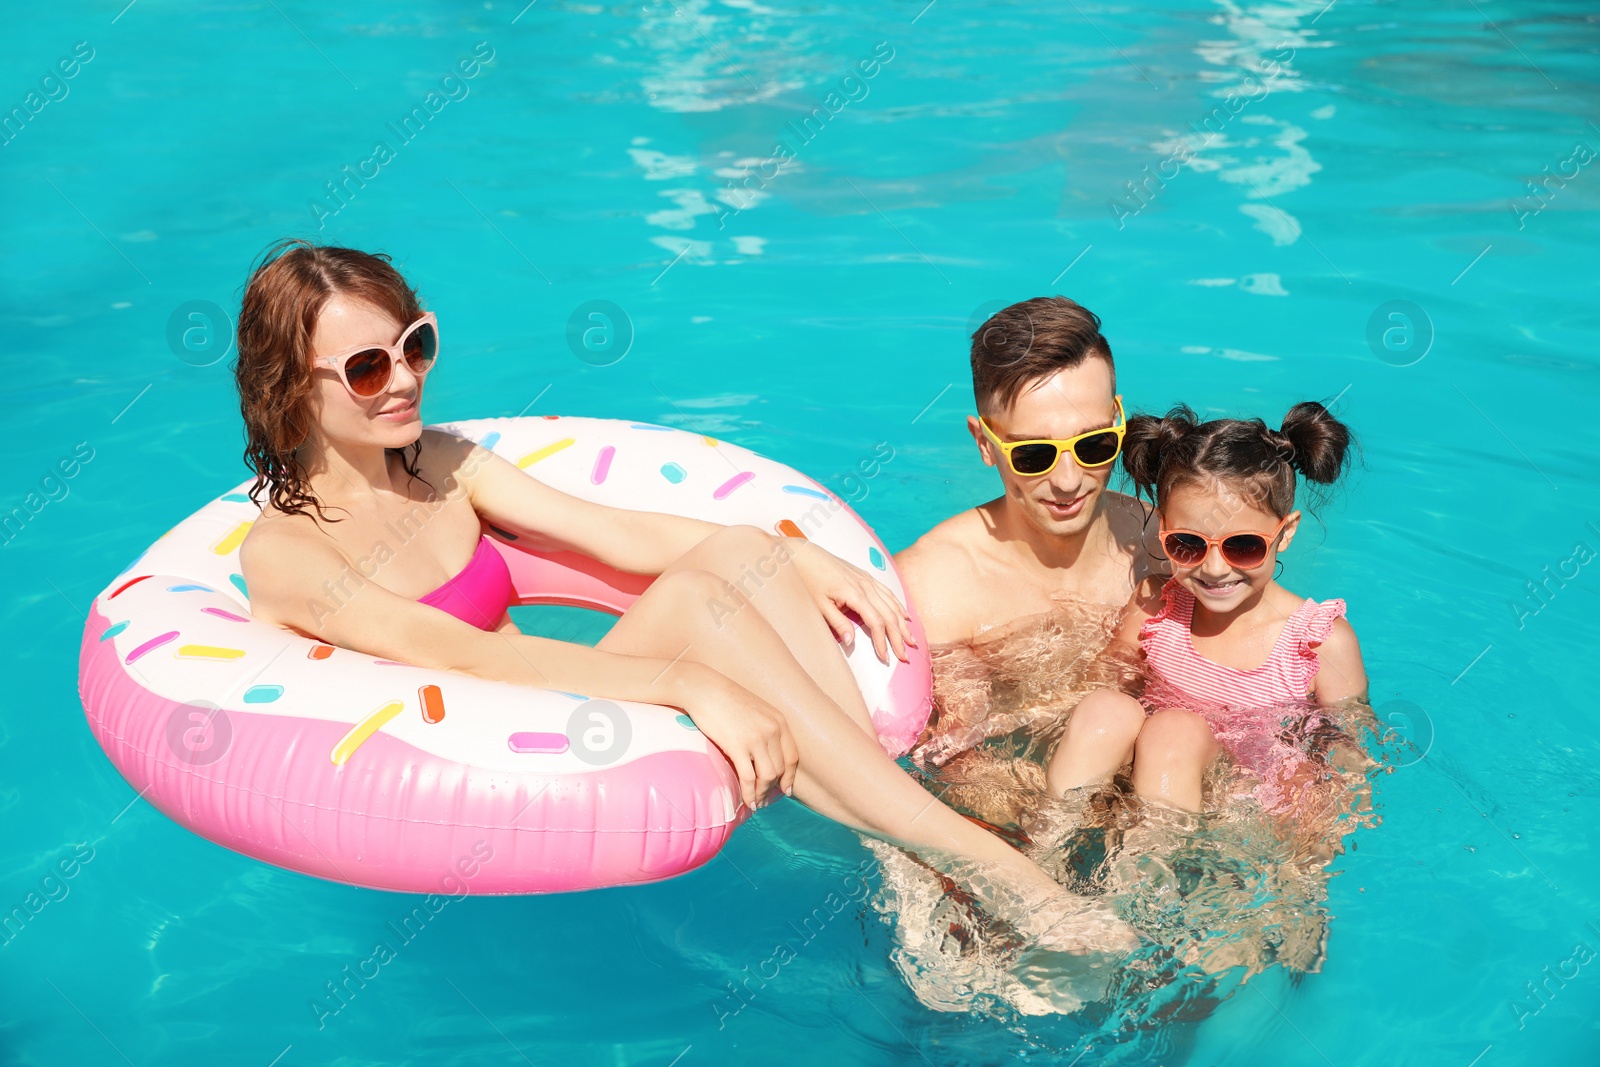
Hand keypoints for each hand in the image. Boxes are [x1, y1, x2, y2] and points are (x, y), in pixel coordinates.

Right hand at [677, 668, 798, 811]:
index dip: (790, 777)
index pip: (793, 756)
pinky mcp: (738, 746)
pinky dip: (750, 793)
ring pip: (768, 776)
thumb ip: (765, 728)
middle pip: (781, 769)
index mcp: (779, 721)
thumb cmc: (725, 699)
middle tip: (765, 800)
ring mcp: (756, 738)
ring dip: (763, 794)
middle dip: (774, 789)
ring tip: (756, 803)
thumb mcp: (755, 710)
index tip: (785, 790)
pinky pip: (749, 778)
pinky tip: (747, 801)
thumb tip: (765, 753)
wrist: (704, 689)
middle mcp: (772, 730)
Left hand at [786, 539, 915, 663]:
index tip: (885, 657)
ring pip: (892, 603)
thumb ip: (837, 623)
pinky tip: (904, 615)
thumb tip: (852, 643)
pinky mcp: (866, 576)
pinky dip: (898, 605)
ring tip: (910, 639)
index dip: (883, 641)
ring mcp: (867, 579)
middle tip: (905, 655)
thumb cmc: (808, 579)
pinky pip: (888, 592)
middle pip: (890, 615)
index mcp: (855, 594)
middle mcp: (866, 585)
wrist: (803, 555)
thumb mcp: (819, 605)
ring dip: (902, 623)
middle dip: (899, 637)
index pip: (876, 622)